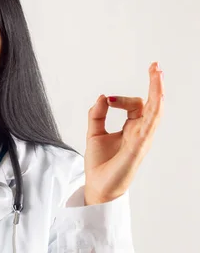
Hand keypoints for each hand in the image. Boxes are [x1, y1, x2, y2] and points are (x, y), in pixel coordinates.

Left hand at [84, 62, 164, 204]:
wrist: (97, 187)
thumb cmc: (100, 164)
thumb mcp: (94, 133)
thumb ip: (96, 115)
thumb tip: (101, 97)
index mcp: (131, 129)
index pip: (135, 105)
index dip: (121, 99)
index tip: (106, 100)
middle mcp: (140, 132)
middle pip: (152, 104)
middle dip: (155, 85)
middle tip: (155, 66)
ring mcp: (141, 139)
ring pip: (155, 112)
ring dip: (157, 92)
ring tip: (158, 74)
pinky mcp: (138, 147)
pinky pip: (149, 126)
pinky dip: (153, 111)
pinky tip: (156, 98)